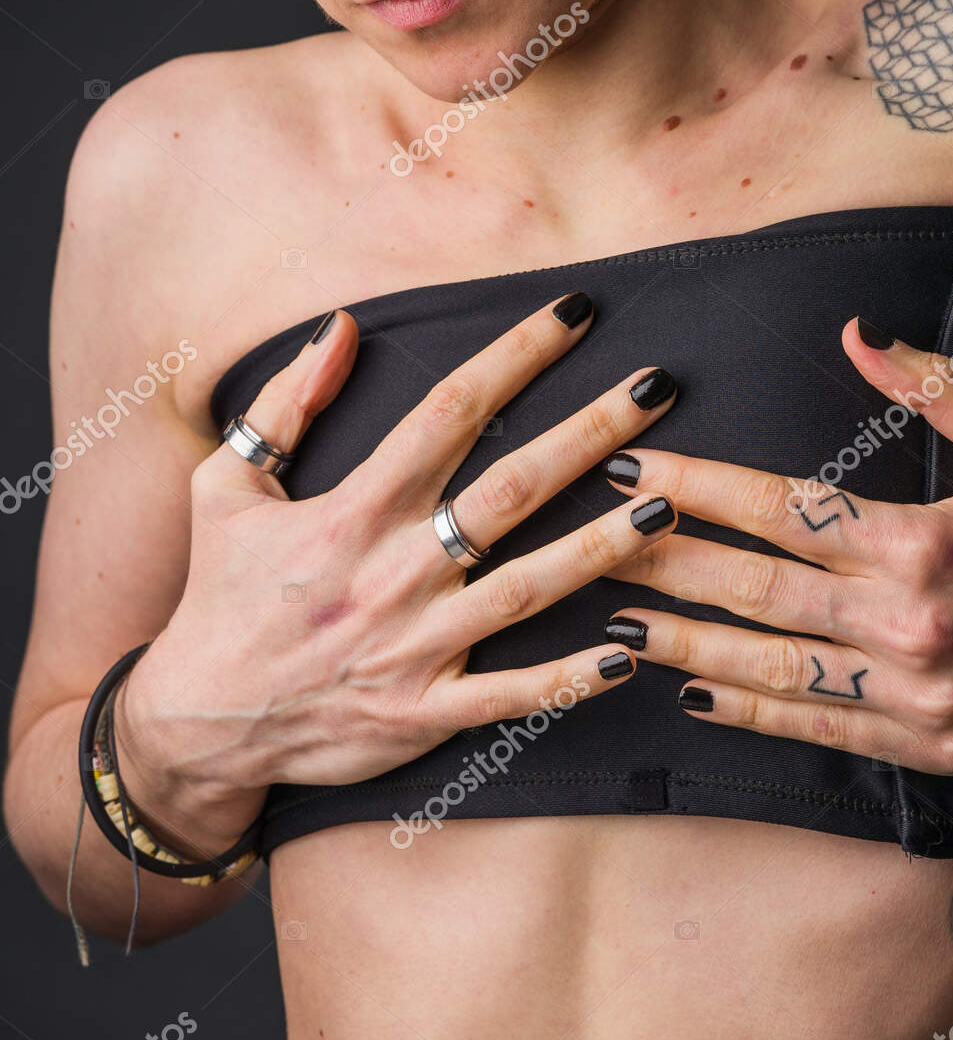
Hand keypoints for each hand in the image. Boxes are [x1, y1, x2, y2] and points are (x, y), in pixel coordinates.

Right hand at [116, 294, 678, 855]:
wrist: (196, 726)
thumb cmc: (221, 597)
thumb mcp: (225, 487)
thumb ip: (285, 405)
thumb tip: (340, 327)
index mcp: (351, 510)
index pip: (448, 413)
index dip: (516, 356)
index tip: (575, 313)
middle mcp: (392, 572)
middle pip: (510, 491)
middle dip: (590, 434)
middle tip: (657, 388)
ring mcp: (414, 647)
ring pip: (527, 589)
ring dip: (603, 548)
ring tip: (670, 506)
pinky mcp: (425, 713)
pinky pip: (510, 696)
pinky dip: (568, 679)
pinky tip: (629, 654)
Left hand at [601, 319, 952, 774]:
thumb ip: (935, 383)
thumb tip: (853, 334)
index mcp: (923, 539)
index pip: (780, 509)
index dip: (697, 488)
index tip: (634, 471)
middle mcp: (910, 621)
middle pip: (755, 589)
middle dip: (663, 564)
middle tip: (592, 544)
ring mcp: (917, 692)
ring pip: (773, 668)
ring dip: (687, 646)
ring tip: (616, 625)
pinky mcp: (929, 743)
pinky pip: (822, 727)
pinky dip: (754, 712)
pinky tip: (697, 697)